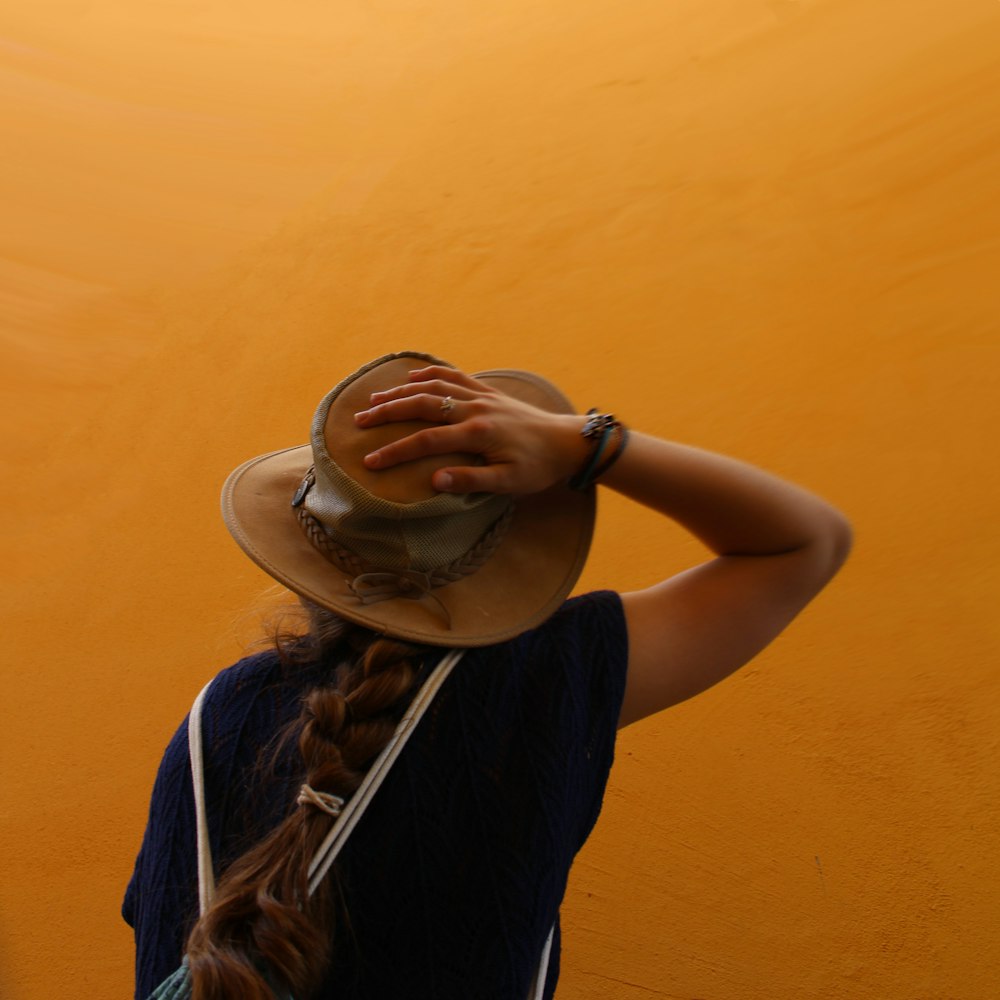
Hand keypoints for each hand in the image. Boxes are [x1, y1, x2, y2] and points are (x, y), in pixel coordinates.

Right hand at [353, 365, 587, 493]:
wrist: (566, 442)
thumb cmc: (538, 467)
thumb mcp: (510, 483)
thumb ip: (472, 481)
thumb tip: (436, 480)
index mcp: (477, 433)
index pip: (426, 441)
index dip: (395, 451)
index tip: (370, 462)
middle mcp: (475, 409)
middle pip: (422, 404)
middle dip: (387, 412)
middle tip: (360, 420)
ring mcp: (481, 396)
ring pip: (434, 386)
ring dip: (402, 391)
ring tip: (375, 399)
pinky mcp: (488, 392)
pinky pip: (454, 376)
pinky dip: (431, 374)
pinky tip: (412, 377)